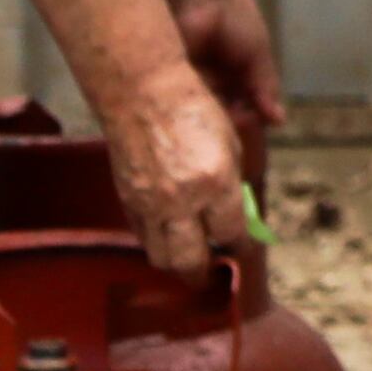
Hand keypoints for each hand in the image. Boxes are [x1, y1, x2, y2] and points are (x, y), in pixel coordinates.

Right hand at [105, 71, 245, 279]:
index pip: (231, 234)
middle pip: (192, 261)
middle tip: (212, 275)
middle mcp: (182, 201)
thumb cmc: (194, 112)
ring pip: (162, 258)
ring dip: (177, 266)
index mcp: (216, 184)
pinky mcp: (127, 202)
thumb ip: (234, 186)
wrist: (143, 96)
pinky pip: (142, 239)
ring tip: (188, 263)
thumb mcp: (230, 146)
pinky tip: (166, 238)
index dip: (241, 247)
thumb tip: (239, 218)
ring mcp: (150, 205)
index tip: (243, 250)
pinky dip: (156, 245)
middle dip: (204, 274)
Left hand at [167, 0, 288, 179]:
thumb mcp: (256, 56)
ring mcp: (187, 94)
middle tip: (226, 172)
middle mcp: (211, 96)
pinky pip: (174, 116)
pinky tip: (188, 137)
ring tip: (213, 149)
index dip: (246, 152)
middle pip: (217, 135)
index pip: (243, 129)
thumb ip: (265, 88)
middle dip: (224, 153)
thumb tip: (278, 121)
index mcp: (236, 89)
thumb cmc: (234, 20)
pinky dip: (182, 127)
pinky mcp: (166, 89)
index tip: (248, 179)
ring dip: (205, 141)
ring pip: (196, 130)